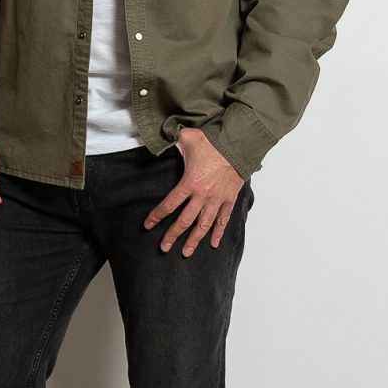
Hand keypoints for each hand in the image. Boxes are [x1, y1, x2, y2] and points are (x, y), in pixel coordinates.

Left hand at [144, 128, 244, 256]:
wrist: (239, 143)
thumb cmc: (213, 140)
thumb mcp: (187, 137)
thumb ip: (171, 138)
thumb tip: (159, 135)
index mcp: (190, 182)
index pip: (169, 204)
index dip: (157, 216)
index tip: (148, 225)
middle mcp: (203, 195)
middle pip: (185, 221)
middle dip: (173, 235)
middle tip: (164, 247)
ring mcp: (217, 199)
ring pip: (203, 225)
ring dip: (194, 240)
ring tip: (186, 252)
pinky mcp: (229, 198)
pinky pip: (223, 219)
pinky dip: (218, 232)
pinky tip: (213, 243)